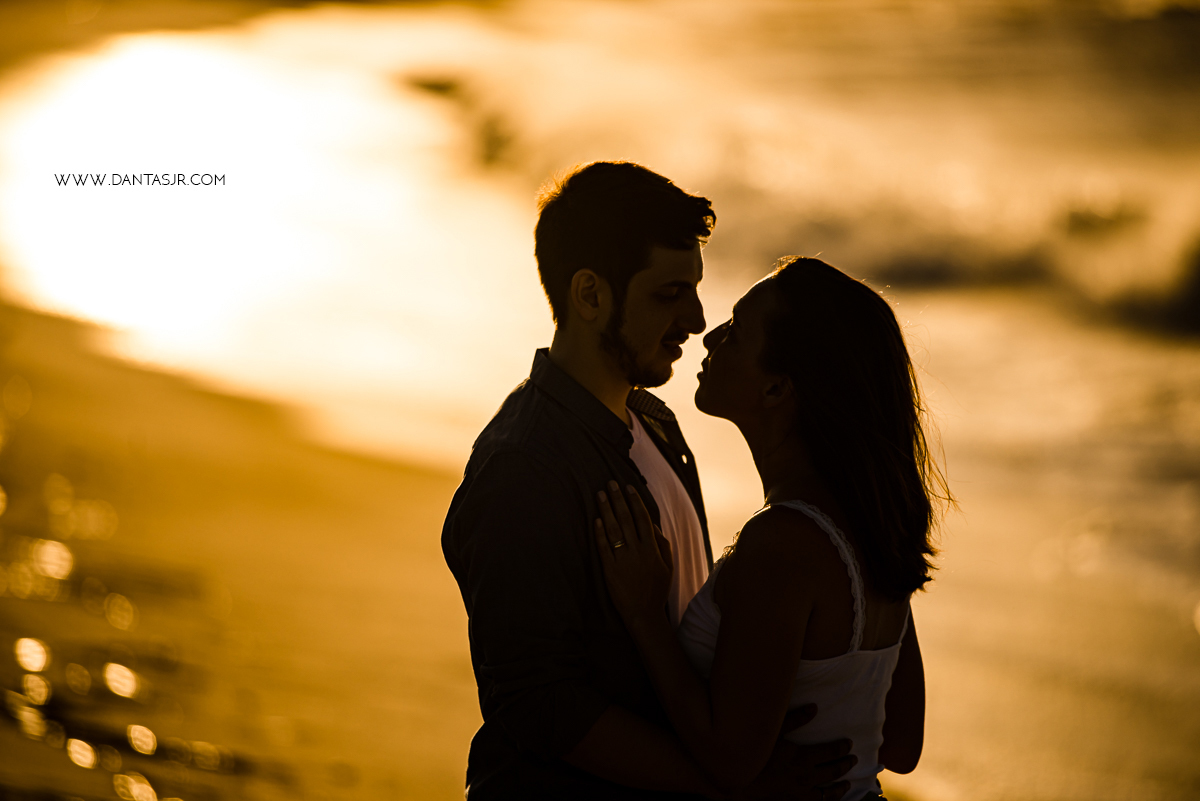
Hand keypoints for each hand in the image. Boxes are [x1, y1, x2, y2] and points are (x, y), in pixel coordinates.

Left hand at [594, 481, 672, 626]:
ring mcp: (622, 560)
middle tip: (610, 484)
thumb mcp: (668, 566)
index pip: (642, 518)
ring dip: (606, 510)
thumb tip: (653, 524)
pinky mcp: (609, 570)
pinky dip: (599, 533)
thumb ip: (662, 544)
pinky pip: (604, 548)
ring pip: (613, 530)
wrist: (643, 613)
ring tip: (600, 495)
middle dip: (618, 499)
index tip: (628, 488)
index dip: (634, 501)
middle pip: (626, 519)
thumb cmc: (656, 589)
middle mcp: (637, 551)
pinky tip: (596, 520)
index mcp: (652, 549)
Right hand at [737, 705, 855, 800]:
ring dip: (840, 787)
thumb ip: (794, 719)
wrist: (740, 782)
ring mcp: (801, 792)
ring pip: (828, 793)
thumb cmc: (755, 754)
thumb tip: (814, 708)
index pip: (831, 752)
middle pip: (833, 771)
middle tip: (853, 760)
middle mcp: (806, 776)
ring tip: (847, 784)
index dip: (842, 748)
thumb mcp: (773, 732)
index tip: (849, 744)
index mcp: (803, 757)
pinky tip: (828, 800)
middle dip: (845, 765)